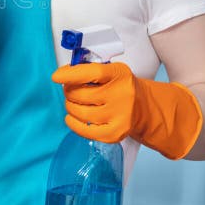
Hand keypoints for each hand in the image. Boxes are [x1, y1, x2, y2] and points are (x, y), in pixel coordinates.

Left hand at [51, 61, 202, 158]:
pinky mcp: (116, 133)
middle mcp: (122, 95)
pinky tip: (71, 117)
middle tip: (70, 90)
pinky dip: (73, 123)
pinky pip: (86, 130)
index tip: (56, 77)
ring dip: (70, 107)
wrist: (149, 109)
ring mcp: (120, 116)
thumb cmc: (122, 88)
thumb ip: (91, 71)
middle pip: (81, 94)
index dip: (70, 74)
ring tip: (73, 103)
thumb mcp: (113, 73)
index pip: (91, 72)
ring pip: (80, 112)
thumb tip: (63, 76)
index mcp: (120, 74)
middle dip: (69, 92)